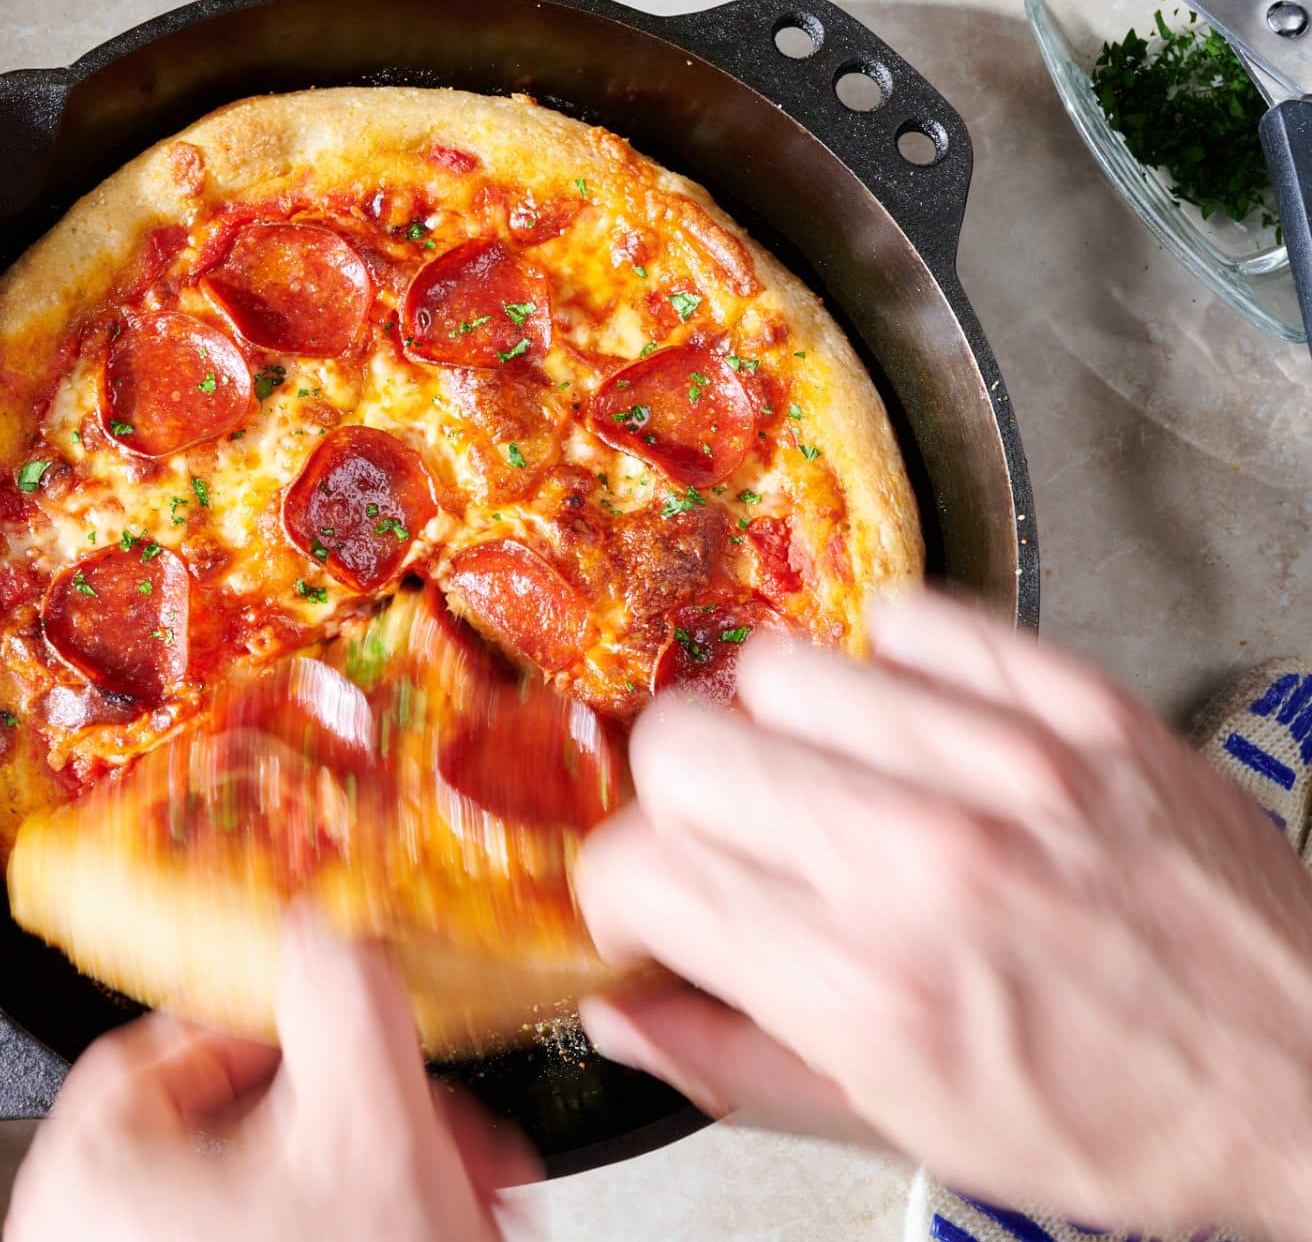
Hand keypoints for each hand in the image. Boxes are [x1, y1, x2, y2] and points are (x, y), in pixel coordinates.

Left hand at [3, 912, 536, 1241]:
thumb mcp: (369, 1123)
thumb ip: (344, 994)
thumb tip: (325, 929)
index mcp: (91, 1172)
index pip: (170, 1043)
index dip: (276, 1023)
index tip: (344, 1024)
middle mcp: (91, 1237)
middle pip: (238, 1123)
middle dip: (369, 1114)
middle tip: (437, 1126)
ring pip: (270, 1195)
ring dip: (382, 1177)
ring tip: (462, 1195)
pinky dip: (351, 1233)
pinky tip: (432, 1235)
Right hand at [574, 591, 1311, 1236]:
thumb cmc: (1128, 1118)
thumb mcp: (909, 1127)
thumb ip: (736, 1065)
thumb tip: (623, 1018)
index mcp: (870, 987)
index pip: (641, 868)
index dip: (618, 888)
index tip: (651, 902)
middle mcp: (927, 863)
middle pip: (686, 743)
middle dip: (676, 799)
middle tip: (729, 839)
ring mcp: (1010, 768)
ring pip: (783, 667)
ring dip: (776, 727)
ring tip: (826, 780)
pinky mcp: (1081, 706)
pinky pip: (914, 619)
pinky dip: (887, 664)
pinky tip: (908, 729)